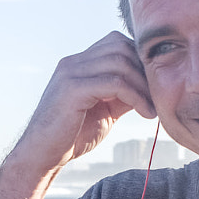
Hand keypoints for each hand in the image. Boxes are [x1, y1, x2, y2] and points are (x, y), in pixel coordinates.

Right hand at [11, 32, 154, 174]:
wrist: (42, 156)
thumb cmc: (71, 136)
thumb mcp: (103, 109)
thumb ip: (121, 94)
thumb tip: (147, 86)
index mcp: (78, 64)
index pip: (116, 43)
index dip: (139, 61)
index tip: (153, 87)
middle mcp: (72, 63)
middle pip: (120, 46)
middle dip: (143, 70)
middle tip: (156, 96)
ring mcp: (70, 73)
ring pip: (120, 62)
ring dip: (143, 86)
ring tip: (152, 109)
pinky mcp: (73, 90)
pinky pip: (114, 83)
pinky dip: (136, 96)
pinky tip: (145, 113)